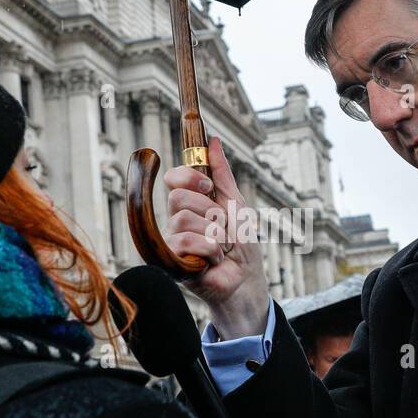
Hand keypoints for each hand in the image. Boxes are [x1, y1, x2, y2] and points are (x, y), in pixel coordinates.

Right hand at [163, 135, 269, 336]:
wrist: (247, 278)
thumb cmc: (242, 243)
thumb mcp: (236, 202)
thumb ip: (222, 172)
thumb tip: (212, 140)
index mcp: (190, 202)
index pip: (173, 178)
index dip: (188, 177)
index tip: (208, 187)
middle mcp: (176, 219)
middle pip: (177, 197)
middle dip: (209, 211)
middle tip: (221, 226)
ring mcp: (172, 240)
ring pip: (182, 220)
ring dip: (213, 233)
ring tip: (220, 246)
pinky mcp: (171, 261)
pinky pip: (184, 241)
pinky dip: (209, 249)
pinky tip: (213, 259)